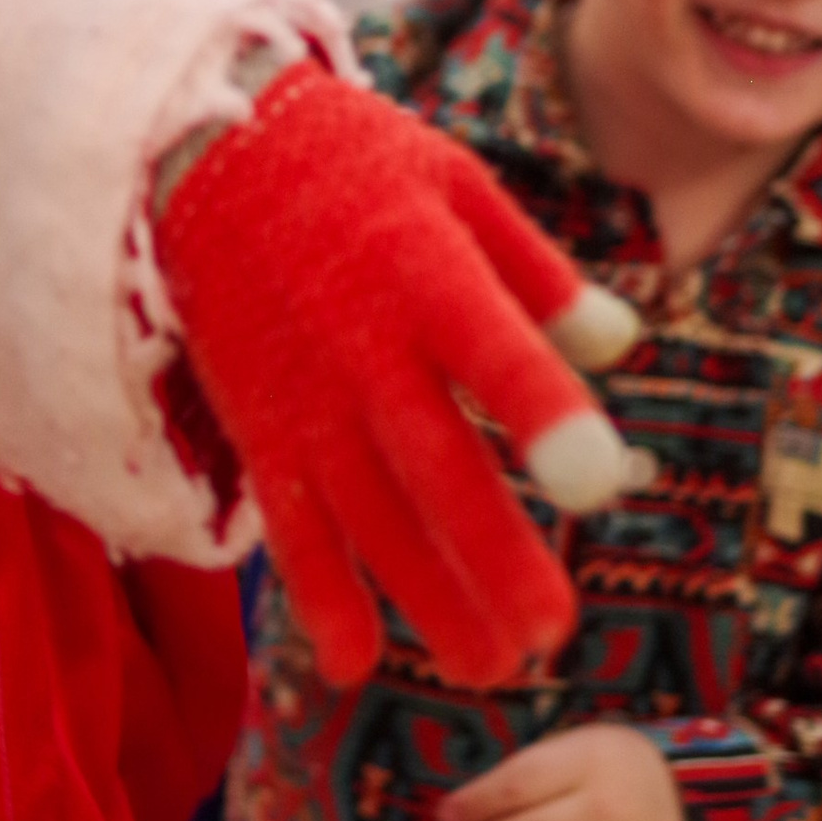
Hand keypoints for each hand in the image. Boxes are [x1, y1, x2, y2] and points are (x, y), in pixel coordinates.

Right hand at [153, 62, 637, 690]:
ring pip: (367, 515)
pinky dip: (316, 593)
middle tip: (551, 633)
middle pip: (434, 465)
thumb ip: (536, 271)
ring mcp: (305, 395)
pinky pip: (286, 522)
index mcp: (427, 272)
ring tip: (489, 669)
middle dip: (491, 553)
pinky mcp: (261, 426)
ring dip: (426, 598)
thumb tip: (621, 345)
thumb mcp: (451, 181)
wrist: (200, 151)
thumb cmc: (349, 162)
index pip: (494, 352)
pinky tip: (357, 660)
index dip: (542, 416)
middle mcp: (364, 345)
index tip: (597, 484)